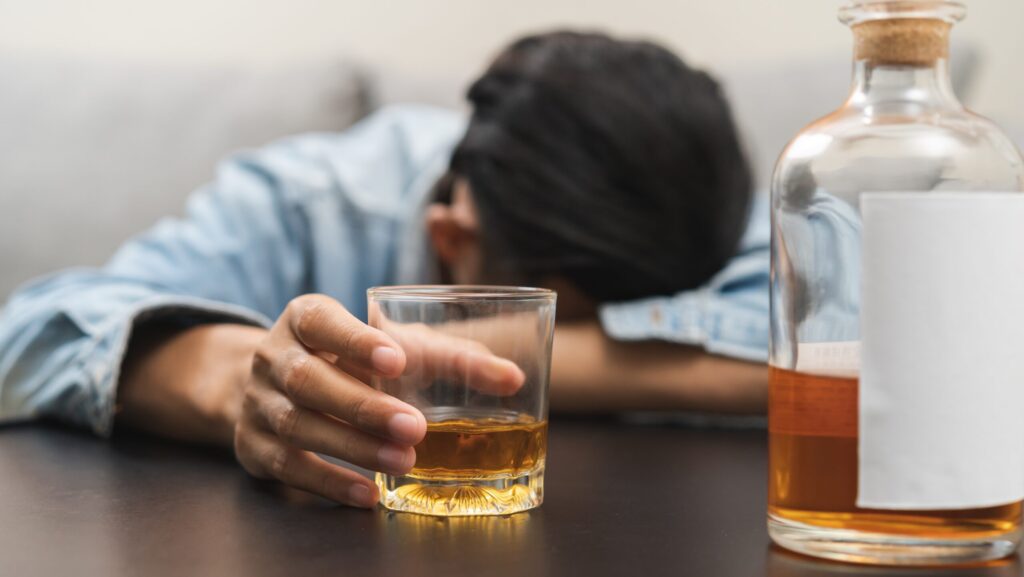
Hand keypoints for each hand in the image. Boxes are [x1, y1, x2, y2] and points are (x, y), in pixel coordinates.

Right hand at [234, 294, 524, 507]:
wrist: (277, 384)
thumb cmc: (355, 360)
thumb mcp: (396, 347)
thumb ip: (452, 358)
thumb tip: (515, 378)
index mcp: (305, 317)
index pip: (322, 321)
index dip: (355, 340)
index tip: (397, 359)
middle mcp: (273, 356)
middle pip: (309, 380)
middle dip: (363, 406)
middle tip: (414, 427)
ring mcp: (256, 403)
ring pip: (298, 425)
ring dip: (352, 446)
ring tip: (402, 462)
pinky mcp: (252, 447)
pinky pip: (288, 467)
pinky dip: (328, 482)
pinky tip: (368, 492)